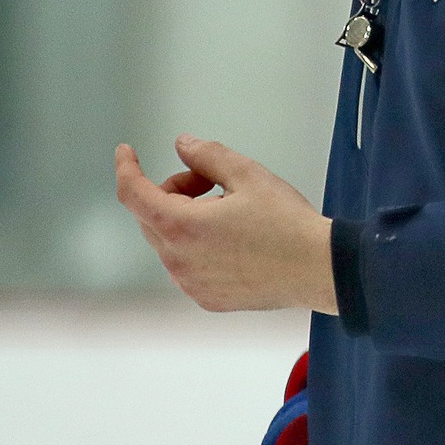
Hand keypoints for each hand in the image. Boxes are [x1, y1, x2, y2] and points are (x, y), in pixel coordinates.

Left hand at [114, 135, 337, 314]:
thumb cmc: (286, 221)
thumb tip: (181, 145)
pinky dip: (197, 245)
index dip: (126, 168)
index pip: (133, 194)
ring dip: (184, 218)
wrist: (319, 269)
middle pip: (152, 215)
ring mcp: (191, 284)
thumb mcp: (246, 174)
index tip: (126, 151)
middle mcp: (178, 261)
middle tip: (209, 181)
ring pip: (168, 241)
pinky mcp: (208, 299)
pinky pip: (186, 265)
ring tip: (229, 210)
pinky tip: (234, 238)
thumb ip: (206, 156)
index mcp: (181, 227)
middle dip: (172, 191)